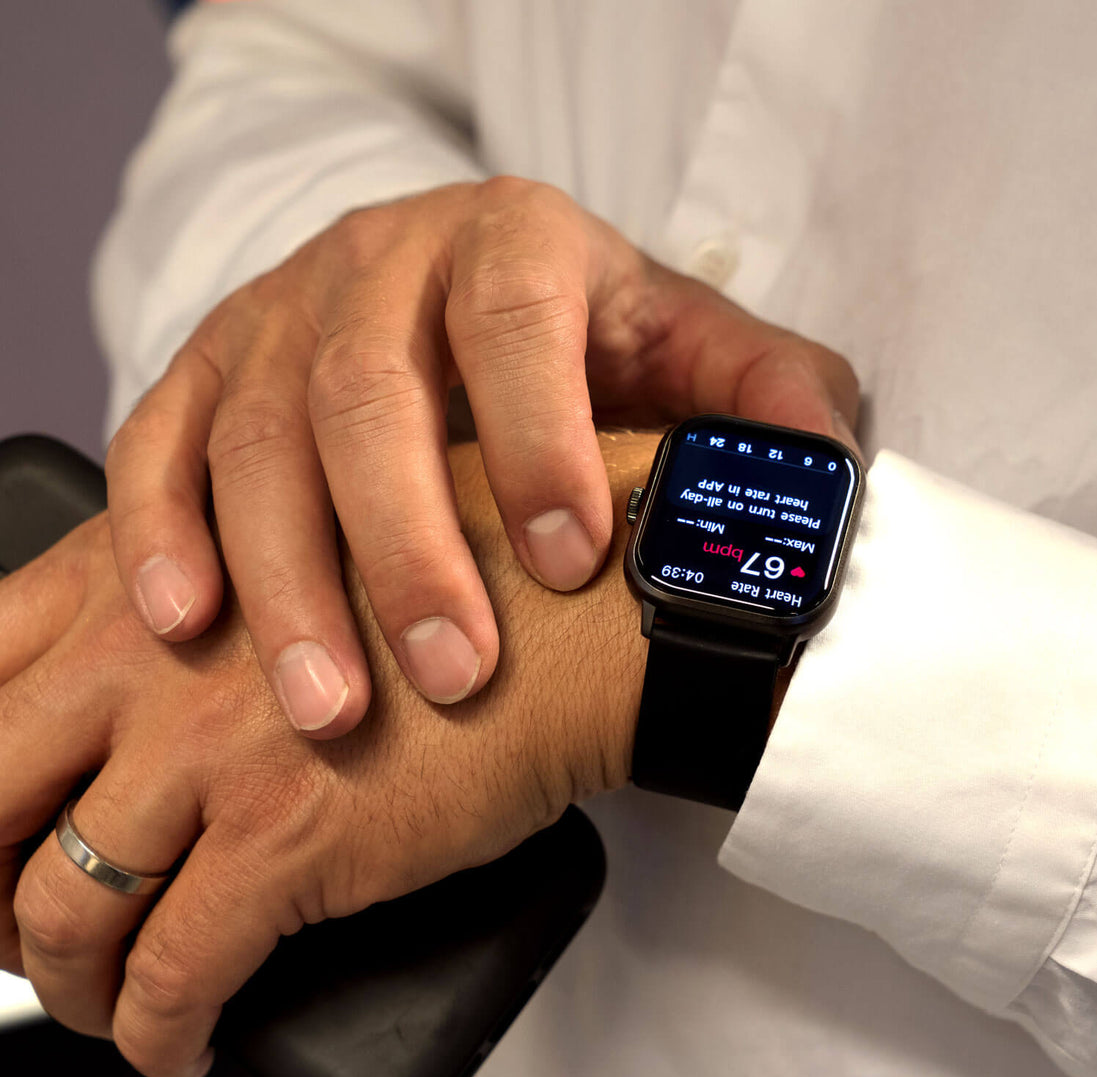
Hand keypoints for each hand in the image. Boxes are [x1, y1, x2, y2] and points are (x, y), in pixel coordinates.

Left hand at [2, 434, 653, 1076]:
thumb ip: (201, 591)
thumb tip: (145, 689)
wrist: (571, 618)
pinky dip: (152, 1032)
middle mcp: (149, 652)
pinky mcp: (282, 843)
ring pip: (60, 910)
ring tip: (104, 998)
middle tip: (18, 923)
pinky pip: (169, 976)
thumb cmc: (461, 576)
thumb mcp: (300, 542)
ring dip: (63, 981)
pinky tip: (178, 1039)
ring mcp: (206, 751)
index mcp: (147, 567)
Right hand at [104, 176, 858, 736]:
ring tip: (327, 703)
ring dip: (288, 577)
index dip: (536, 439)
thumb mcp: (692, 352)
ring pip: (258, 435)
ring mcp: (281, 312)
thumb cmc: (589, 341)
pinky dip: (165, 529)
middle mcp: (383, 263)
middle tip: (450, 672)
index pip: (517, 326)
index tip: (569, 560)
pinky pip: (162, 440)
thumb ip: (762, 401)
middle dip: (405, 543)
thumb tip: (823, 477)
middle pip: (368, 393)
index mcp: (513, 244)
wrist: (469, 297)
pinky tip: (187, 620)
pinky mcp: (209, 366)